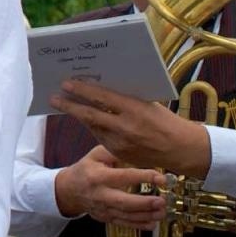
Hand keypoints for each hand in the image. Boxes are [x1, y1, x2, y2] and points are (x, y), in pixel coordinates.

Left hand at [51, 79, 210, 176]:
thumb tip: (102, 86)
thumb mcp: (149, 103)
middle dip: (70, 105)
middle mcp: (126, 127)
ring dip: (78, 116)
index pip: (102, 97)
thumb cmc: (166, 120)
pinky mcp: (119, 153)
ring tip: (64, 105)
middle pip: (90, 114)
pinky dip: (92, 127)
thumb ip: (127, 98)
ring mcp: (121, 142)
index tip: (67, 83)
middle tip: (54, 97)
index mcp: (135, 109)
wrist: (181, 149)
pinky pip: (101, 137)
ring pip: (92, 126)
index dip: (82, 90)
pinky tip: (84, 119)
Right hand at [53, 145, 167, 227]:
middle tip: (162, 201)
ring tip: (162, 212)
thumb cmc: (87, 169)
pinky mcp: (106, 218)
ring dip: (146, 215)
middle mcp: (100, 194)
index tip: (161, 178)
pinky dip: (139, 225)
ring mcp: (103, 209)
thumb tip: (138, 151)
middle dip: (144, 203)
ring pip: (126, 215)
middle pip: (123, 202)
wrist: (69, 190)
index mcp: (98, 176)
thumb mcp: (96, 155)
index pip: (123, 177)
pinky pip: (124, 224)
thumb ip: (115, 152)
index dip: (143, 177)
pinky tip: (153, 223)